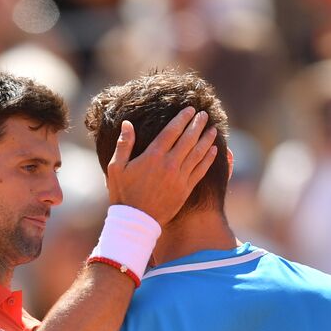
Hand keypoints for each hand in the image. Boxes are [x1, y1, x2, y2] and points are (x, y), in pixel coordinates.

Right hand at [105, 107, 217, 225]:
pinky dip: (208, 159)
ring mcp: (179, 177)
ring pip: (198, 153)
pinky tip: (214, 150)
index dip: (183, 118)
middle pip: (188, 139)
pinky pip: (200, 170)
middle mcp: (169, 164)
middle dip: (197, 125)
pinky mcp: (185, 189)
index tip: (191, 109)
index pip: (172, 131)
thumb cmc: (123, 194)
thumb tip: (128, 124)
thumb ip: (124, 144)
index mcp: (153, 156)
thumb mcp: (116, 168)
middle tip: (205, 114)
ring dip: (206, 139)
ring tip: (213, 129)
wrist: (135, 221)